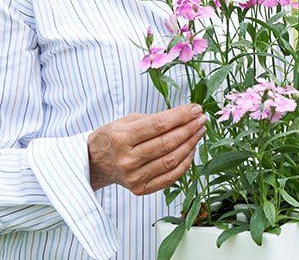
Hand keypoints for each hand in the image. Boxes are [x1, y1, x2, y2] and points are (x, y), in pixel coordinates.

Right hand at [87, 104, 205, 194]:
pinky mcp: (140, 189)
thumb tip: (184, 115)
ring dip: (190, 144)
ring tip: (199, 132)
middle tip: (201, 119)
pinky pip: (170, 177)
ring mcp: (134, 177)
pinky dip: (184, 164)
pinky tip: (191, 150)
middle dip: (189, 128)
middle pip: (167, 143)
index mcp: (122, 137)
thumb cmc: (114, 136)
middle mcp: (127, 159)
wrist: (96, 162)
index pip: (159, 125)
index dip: (180, 116)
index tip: (195, 109)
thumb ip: (154, 119)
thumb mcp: (127, 120)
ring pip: (171, 160)